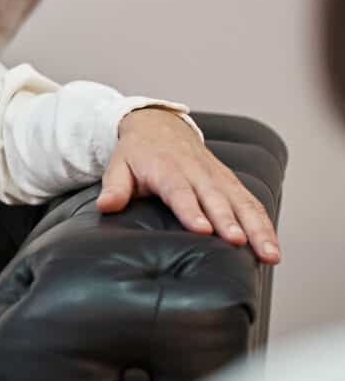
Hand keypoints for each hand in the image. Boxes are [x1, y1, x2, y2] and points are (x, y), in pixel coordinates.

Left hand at [101, 110, 279, 262]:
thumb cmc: (137, 153)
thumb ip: (115, 187)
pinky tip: (273, 248)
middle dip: (230, 221)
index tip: (202, 229)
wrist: (159, 125)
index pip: (180, 192)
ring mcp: (218, 177)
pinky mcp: (230, 183)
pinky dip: (265, 224)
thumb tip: (106, 205)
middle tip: (239, 243)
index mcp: (168, 169)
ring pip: (242, 202)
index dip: (191, 210)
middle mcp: (197, 172)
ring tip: (270, 255)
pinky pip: (251, 203)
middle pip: (216, 198)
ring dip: (257, 228)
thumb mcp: (119, 166)